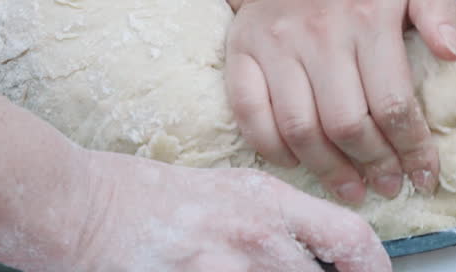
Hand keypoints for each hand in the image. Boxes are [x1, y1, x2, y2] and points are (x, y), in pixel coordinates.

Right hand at [75, 156, 390, 271]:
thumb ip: (275, 222)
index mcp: (268, 201)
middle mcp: (256, 234)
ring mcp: (224, 266)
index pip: (353, 237)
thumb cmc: (146, 196)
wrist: (79, 204)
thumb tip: (312, 257)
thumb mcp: (226, 191)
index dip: (376, 269)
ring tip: (237, 269)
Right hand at [225, 0, 455, 204]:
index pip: (392, 102)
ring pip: (300, 129)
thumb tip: (453, 54)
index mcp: (368, 16)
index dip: (411, 148)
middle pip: (346, 124)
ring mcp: (275, 44)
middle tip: (389, 186)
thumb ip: (442, 11)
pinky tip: (300, 163)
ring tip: (352, 188)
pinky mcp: (240, 55)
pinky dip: (274, 150)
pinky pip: (251, 117)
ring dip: (328, 170)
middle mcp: (319, 31)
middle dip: (373, 165)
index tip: (425, 176)